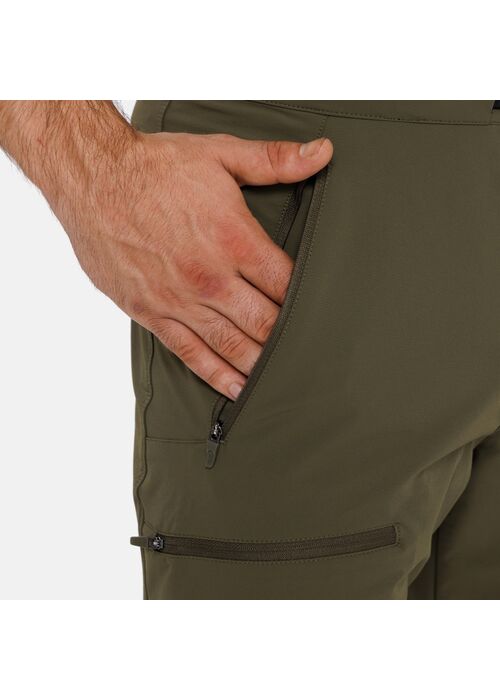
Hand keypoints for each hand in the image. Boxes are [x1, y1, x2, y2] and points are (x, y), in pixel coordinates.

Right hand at [0, 102, 332, 397]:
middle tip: (311, 354)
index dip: (309, 301)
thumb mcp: (220, 154)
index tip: (323, 313)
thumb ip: (274, 160)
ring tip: (283, 379)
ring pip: (232, 344)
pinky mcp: (151, 313)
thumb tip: (323, 152)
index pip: (286, 283)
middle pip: (265, 321)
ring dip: (260, 365)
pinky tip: (237, 389)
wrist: (93, 179)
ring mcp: (179, 299)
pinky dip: (217, 375)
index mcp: (234, 239)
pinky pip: (190, 354)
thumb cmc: (154, 167)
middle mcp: (210, 276)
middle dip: (290, 339)